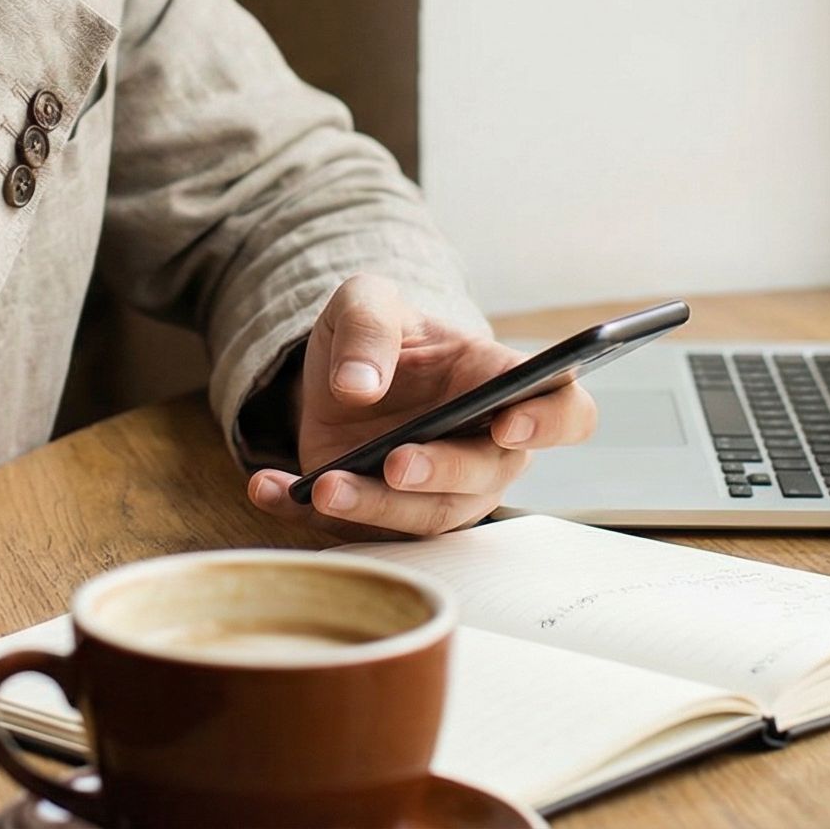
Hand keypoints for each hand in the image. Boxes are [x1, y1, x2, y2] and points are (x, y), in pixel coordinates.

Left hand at [245, 275, 598, 537]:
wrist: (332, 374)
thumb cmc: (373, 334)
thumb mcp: (363, 302)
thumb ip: (367, 328)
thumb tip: (359, 387)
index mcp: (498, 382)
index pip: (562, 409)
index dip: (549, 422)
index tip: (508, 423)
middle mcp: (482, 447)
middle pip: (487, 477)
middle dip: (443, 473)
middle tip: (398, 463)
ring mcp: (437, 490)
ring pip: (426, 517)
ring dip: (375, 508)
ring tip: (324, 488)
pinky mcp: (383, 515)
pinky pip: (352, 528)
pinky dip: (305, 511)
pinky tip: (268, 488)